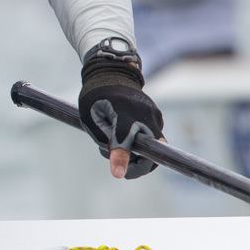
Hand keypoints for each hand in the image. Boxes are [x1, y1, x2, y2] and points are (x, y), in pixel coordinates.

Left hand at [79, 54, 162, 178]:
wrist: (111, 75)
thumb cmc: (95, 100)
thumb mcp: (91, 121)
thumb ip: (106, 142)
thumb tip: (121, 169)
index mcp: (122, 114)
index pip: (126, 140)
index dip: (125, 159)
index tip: (121, 174)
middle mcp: (144, 114)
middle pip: (151, 153)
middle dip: (137, 165)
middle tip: (121, 169)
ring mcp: (154, 115)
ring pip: (152, 147)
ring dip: (137, 153)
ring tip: (116, 143)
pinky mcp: (158, 116)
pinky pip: (152, 138)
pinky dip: (140, 143)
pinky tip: (124, 135)